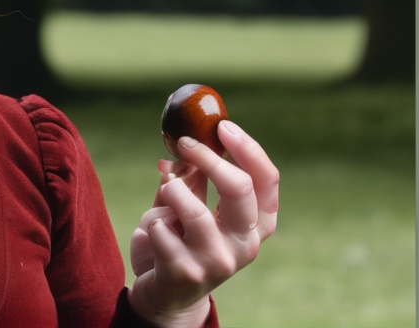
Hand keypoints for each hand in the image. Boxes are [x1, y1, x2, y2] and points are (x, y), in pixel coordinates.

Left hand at [127, 120, 278, 326]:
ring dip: (171, 191)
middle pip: (239, 187)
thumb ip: (192, 178)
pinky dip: (152, 221)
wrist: (164, 293)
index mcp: (256, 223)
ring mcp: (219, 261)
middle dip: (207, 157)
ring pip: (193, 208)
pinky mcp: (187, 272)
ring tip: (165, 195)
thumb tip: (180, 147)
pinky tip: (154, 234)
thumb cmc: (181, 240)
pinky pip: (160, 228)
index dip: (247, 148)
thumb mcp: (191, 205)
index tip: (221, 126)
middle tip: (183, 142)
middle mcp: (246, 244)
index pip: (267, 179)